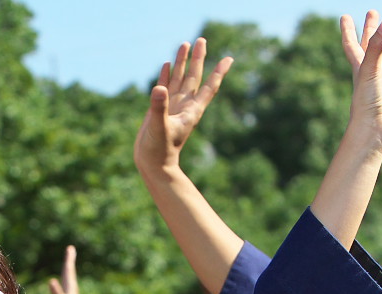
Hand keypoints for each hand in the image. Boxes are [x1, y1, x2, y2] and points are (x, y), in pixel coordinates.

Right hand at [48, 245, 86, 293]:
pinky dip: (63, 280)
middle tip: (70, 249)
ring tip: (67, 262)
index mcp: (70, 287)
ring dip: (67, 269)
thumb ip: (57, 293)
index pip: (69, 270)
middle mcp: (70, 288)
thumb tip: (51, 281)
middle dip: (69, 260)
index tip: (70, 248)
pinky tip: (61, 281)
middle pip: (70, 271)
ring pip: (68, 278)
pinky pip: (64, 286)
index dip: (69, 259)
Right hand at [134, 38, 232, 173]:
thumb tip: (159, 88)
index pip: (208, 87)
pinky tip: (166, 64)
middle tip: (201, 40)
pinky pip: (165, 88)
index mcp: (191, 110)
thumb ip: (158, 108)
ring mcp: (172, 107)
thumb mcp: (159, 128)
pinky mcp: (160, 110)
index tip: (229, 59)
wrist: (153, 165)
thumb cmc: (159, 150)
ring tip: (184, 45)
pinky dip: (166, 75)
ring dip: (182, 63)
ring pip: (179, 79)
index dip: (218, 73)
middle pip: (193, 77)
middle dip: (198, 58)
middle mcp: (184, 106)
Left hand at [340, 12, 381, 151]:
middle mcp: (374, 74)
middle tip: (372, 12)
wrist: (375, 131)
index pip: (354, 44)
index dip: (349, 30)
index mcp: (362, 68)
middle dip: (370, 30)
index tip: (345, 15)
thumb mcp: (372, 72)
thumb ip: (377, 49)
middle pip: (371, 46)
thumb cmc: (369, 103)